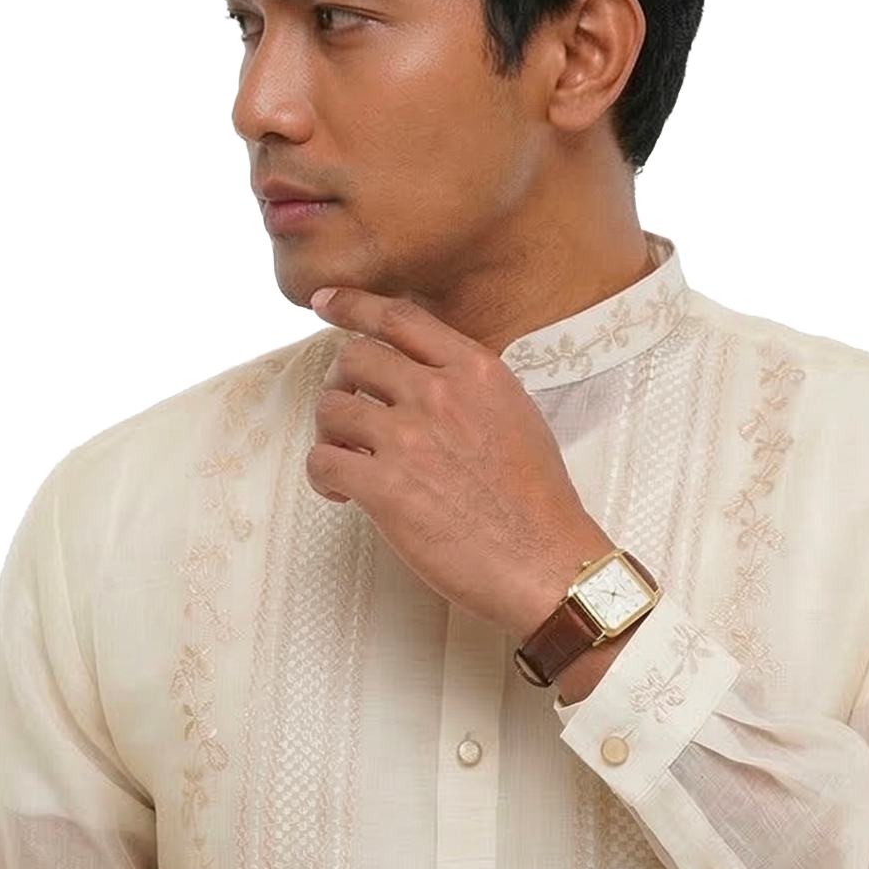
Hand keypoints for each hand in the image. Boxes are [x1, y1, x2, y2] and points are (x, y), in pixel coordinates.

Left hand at [307, 285, 613, 641]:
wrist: (546, 563)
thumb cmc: (537, 502)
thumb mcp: (518, 416)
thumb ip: (471, 387)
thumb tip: (429, 376)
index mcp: (475, 371)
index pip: (399, 317)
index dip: (353, 305)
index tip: (326, 306)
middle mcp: (440, 394)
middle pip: (354, 358)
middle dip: (340, 383)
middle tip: (347, 415)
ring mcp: (410, 439)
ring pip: (331, 408)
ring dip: (329, 433)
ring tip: (347, 460)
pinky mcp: (385, 488)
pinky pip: (322, 461)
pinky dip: (322, 477)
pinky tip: (342, 495)